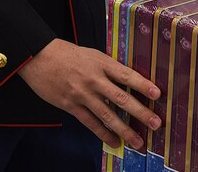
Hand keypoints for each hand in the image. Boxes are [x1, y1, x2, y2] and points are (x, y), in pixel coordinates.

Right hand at [19, 38, 160, 148]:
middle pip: (122, 98)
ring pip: (108, 115)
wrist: (39, 57)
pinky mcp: (71, 106)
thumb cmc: (68, 54)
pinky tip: (114, 142)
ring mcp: (83, 94)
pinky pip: (90, 123)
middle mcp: (94, 80)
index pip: (127, 75)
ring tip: (138, 141)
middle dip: (141, 113)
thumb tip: (129, 80)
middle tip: (156, 123)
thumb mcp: (93, 54)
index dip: (143, 85)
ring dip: (125, 130)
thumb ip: (109, 68)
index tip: (158, 94)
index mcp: (102, 63)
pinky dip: (103, 134)